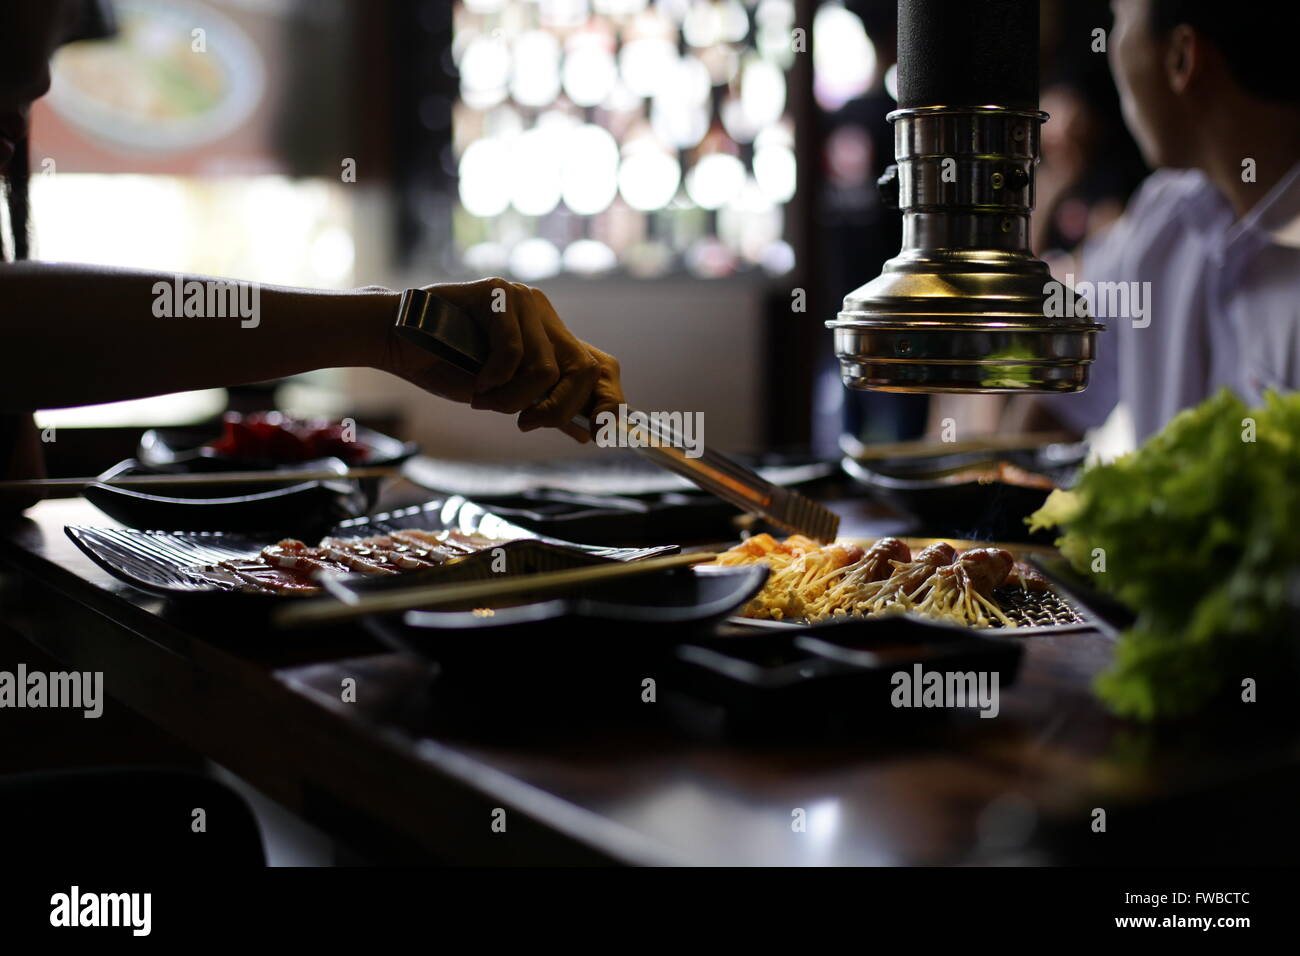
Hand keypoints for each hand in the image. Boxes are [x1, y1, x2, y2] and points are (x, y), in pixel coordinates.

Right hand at [376, 278, 623, 442]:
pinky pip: (513, 353)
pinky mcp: (498, 293)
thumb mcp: (505, 395)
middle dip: (560, 408)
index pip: (601, 366)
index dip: (610, 400)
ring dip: (512, 398)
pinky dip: (492, 379)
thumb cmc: (447, 366)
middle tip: (527, 424)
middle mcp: (544, 314)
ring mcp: (523, 300)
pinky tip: (474, 380)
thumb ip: (544, 405)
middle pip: (585, 369)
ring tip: (483, 396)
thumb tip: (586, 432)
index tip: (601, 433)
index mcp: (551, 336)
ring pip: (546, 370)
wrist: (398, 341)